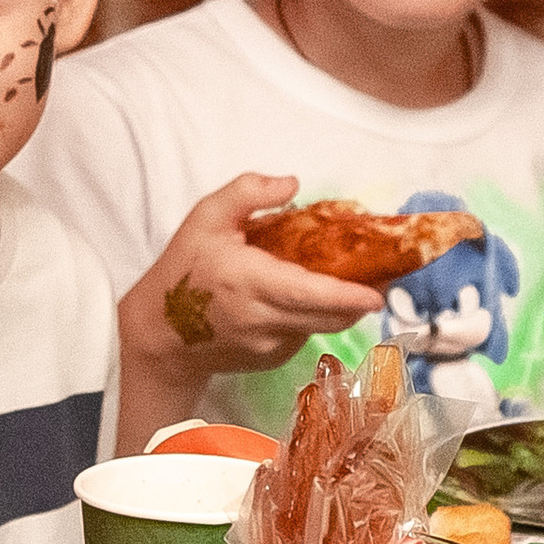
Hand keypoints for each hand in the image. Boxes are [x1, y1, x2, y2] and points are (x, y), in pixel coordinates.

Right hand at [124, 174, 377, 373]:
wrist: (161, 333)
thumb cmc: (185, 268)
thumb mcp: (206, 217)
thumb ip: (247, 192)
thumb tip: (292, 183)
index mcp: (248, 282)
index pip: (307, 295)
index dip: (346, 297)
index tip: (376, 294)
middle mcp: (262, 320)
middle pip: (328, 316)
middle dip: (360, 299)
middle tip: (383, 275)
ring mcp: (269, 346)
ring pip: (321, 326)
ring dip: (339, 306)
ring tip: (350, 281)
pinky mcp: (272, 360)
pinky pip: (305, 334)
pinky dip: (314, 316)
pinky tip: (305, 297)